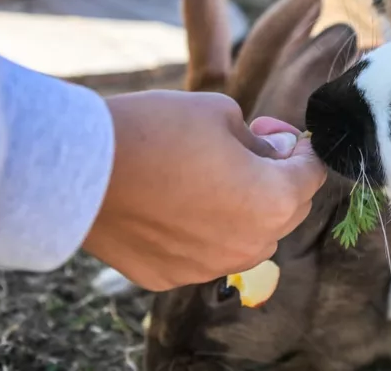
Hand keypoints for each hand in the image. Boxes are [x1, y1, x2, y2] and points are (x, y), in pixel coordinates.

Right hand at [83, 90, 325, 290]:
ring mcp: (210, 266)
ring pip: (248, 236)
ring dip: (242, 208)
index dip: (299, 148)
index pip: (312, 174)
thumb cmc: (156, 130)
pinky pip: (204, 252)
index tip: (271, 130)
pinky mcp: (170, 277)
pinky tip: (172, 201)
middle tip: (244, 145)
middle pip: (287, 209)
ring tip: (207, 174)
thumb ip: (260, 138)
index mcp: (273, 201)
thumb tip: (273, 151)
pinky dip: (201, 230)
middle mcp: (251, 245)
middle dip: (276, 177)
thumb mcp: (223, 112)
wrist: (78, 168)